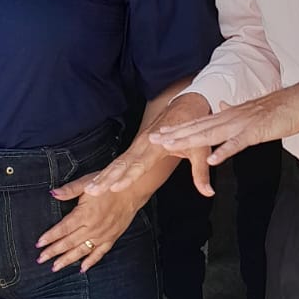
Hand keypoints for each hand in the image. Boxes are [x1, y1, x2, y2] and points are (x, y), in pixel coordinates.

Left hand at [36, 179, 141, 274]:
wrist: (133, 190)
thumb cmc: (110, 184)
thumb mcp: (88, 182)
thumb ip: (69, 190)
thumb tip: (53, 193)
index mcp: (84, 214)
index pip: (62, 229)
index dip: (50, 237)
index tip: (39, 244)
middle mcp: (92, 227)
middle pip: (69, 242)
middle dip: (53, 252)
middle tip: (41, 259)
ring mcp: (102, 235)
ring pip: (81, 251)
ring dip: (67, 260)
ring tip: (55, 267)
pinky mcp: (111, 238)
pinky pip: (99, 253)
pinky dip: (90, 262)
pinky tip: (82, 269)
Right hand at [81, 92, 213, 199]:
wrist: (186, 105)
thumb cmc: (193, 128)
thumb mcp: (200, 151)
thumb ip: (201, 173)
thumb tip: (208, 193)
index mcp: (157, 145)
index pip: (140, 164)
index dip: (128, 177)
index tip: (115, 187)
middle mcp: (143, 144)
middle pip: (122, 165)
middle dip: (107, 178)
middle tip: (93, 191)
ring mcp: (138, 145)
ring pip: (117, 163)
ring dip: (103, 176)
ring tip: (90, 190)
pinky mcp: (136, 147)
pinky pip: (119, 161)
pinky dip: (107, 171)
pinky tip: (97, 182)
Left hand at [150, 83, 298, 177]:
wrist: (298, 101)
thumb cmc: (277, 108)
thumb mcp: (249, 110)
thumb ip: (232, 109)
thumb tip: (219, 104)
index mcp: (228, 114)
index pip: (199, 122)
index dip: (178, 127)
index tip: (160, 132)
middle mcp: (230, 117)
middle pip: (198, 127)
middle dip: (175, 134)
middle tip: (154, 139)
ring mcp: (241, 124)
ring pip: (211, 134)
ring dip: (190, 140)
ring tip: (172, 147)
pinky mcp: (255, 132)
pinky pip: (236, 143)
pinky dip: (223, 151)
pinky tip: (211, 159)